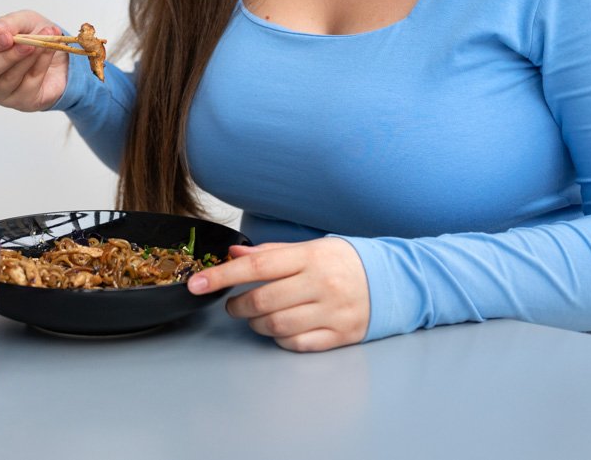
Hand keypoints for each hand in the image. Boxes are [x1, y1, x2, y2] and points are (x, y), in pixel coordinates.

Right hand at [0, 10, 67, 112]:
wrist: (60, 53)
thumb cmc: (33, 36)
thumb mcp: (24, 22)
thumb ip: (9, 23)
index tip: (7, 36)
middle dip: (7, 57)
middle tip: (27, 44)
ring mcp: (2, 93)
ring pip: (10, 78)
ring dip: (29, 59)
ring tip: (43, 43)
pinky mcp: (22, 101)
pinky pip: (30, 84)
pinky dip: (41, 64)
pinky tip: (49, 51)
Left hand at [186, 237, 370, 350]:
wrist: (392, 281)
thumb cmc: (344, 262)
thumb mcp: (310, 247)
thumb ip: (270, 252)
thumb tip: (233, 253)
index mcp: (310, 257)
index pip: (256, 266)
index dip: (222, 276)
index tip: (197, 284)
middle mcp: (322, 284)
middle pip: (263, 300)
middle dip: (238, 305)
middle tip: (234, 304)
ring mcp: (333, 311)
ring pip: (278, 325)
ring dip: (256, 324)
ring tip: (256, 316)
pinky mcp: (341, 335)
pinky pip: (298, 343)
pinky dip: (280, 339)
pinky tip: (280, 329)